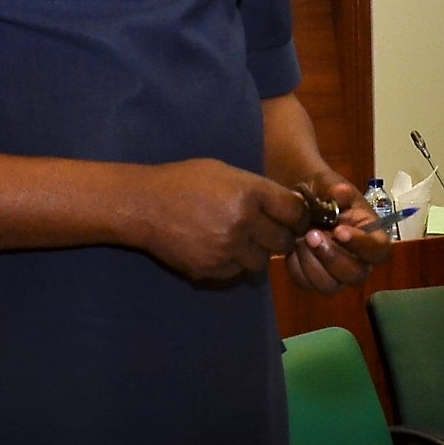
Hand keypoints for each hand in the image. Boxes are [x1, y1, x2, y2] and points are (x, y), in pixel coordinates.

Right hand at [130, 159, 307, 281]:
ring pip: (261, 261)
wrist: (143, 206)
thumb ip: (258, 190)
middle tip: (271, 230)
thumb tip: (287, 206)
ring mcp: (227, 250)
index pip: (295, 211)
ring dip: (257, 252)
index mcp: (250, 194)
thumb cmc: (184, 181)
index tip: (296, 217)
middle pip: (284, 240)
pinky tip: (218, 247)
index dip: (300, 215)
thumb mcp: (226, 173)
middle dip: (282, 236)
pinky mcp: (212, 270)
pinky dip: (233, 263)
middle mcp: (243, 223)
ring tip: (240, 239)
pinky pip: (236, 271)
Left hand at [281, 172, 392, 294]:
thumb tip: (340, 192)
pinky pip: (307, 284)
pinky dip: (296, 267)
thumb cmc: (324, 193)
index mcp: (371, 235)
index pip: (379, 250)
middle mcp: (358, 260)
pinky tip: (292, 248)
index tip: (339, 231)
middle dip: (332, 257)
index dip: (362, 245)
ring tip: (299, 239)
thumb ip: (337, 188)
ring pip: (330, 285)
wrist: (300, 200)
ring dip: (311, 264)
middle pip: (355, 275)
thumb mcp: (331, 184)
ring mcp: (337, 273)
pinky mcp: (315, 279)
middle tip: (311, 235)